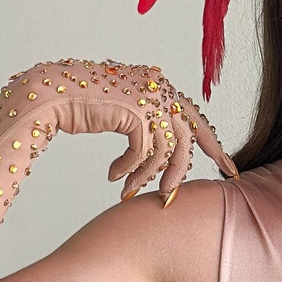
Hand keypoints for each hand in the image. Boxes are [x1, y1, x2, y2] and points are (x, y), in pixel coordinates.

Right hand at [19, 59, 236, 202]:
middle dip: (181, 171)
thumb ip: (147, 121)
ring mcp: (149, 97)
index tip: (229, 169)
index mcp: (160, 84)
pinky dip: (129, 169)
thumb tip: (166, 154)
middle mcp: (160, 87)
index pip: (196, 117)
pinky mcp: (136, 111)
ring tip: (130, 191)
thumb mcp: (125, 111)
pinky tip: (114, 176)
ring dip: (147, 176)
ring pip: (166, 149)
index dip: (213, 146)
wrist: (51, 92)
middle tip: (171, 197)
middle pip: (188, 137)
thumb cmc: (82, 103)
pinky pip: (143, 151)